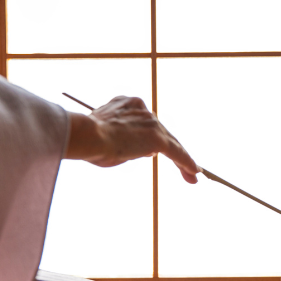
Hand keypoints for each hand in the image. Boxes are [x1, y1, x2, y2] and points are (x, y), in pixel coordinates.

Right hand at [64, 96, 198, 183]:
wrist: (86, 136)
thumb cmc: (87, 142)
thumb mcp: (106, 138)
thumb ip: (125, 141)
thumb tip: (145, 151)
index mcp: (126, 105)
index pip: (146, 122)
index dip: (154, 135)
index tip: (158, 146)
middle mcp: (141, 110)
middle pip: (162, 131)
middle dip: (173, 149)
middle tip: (187, 165)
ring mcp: (151, 123)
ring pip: (170, 143)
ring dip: (182, 160)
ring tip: (192, 176)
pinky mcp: (157, 138)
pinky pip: (176, 152)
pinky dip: (186, 162)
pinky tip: (195, 173)